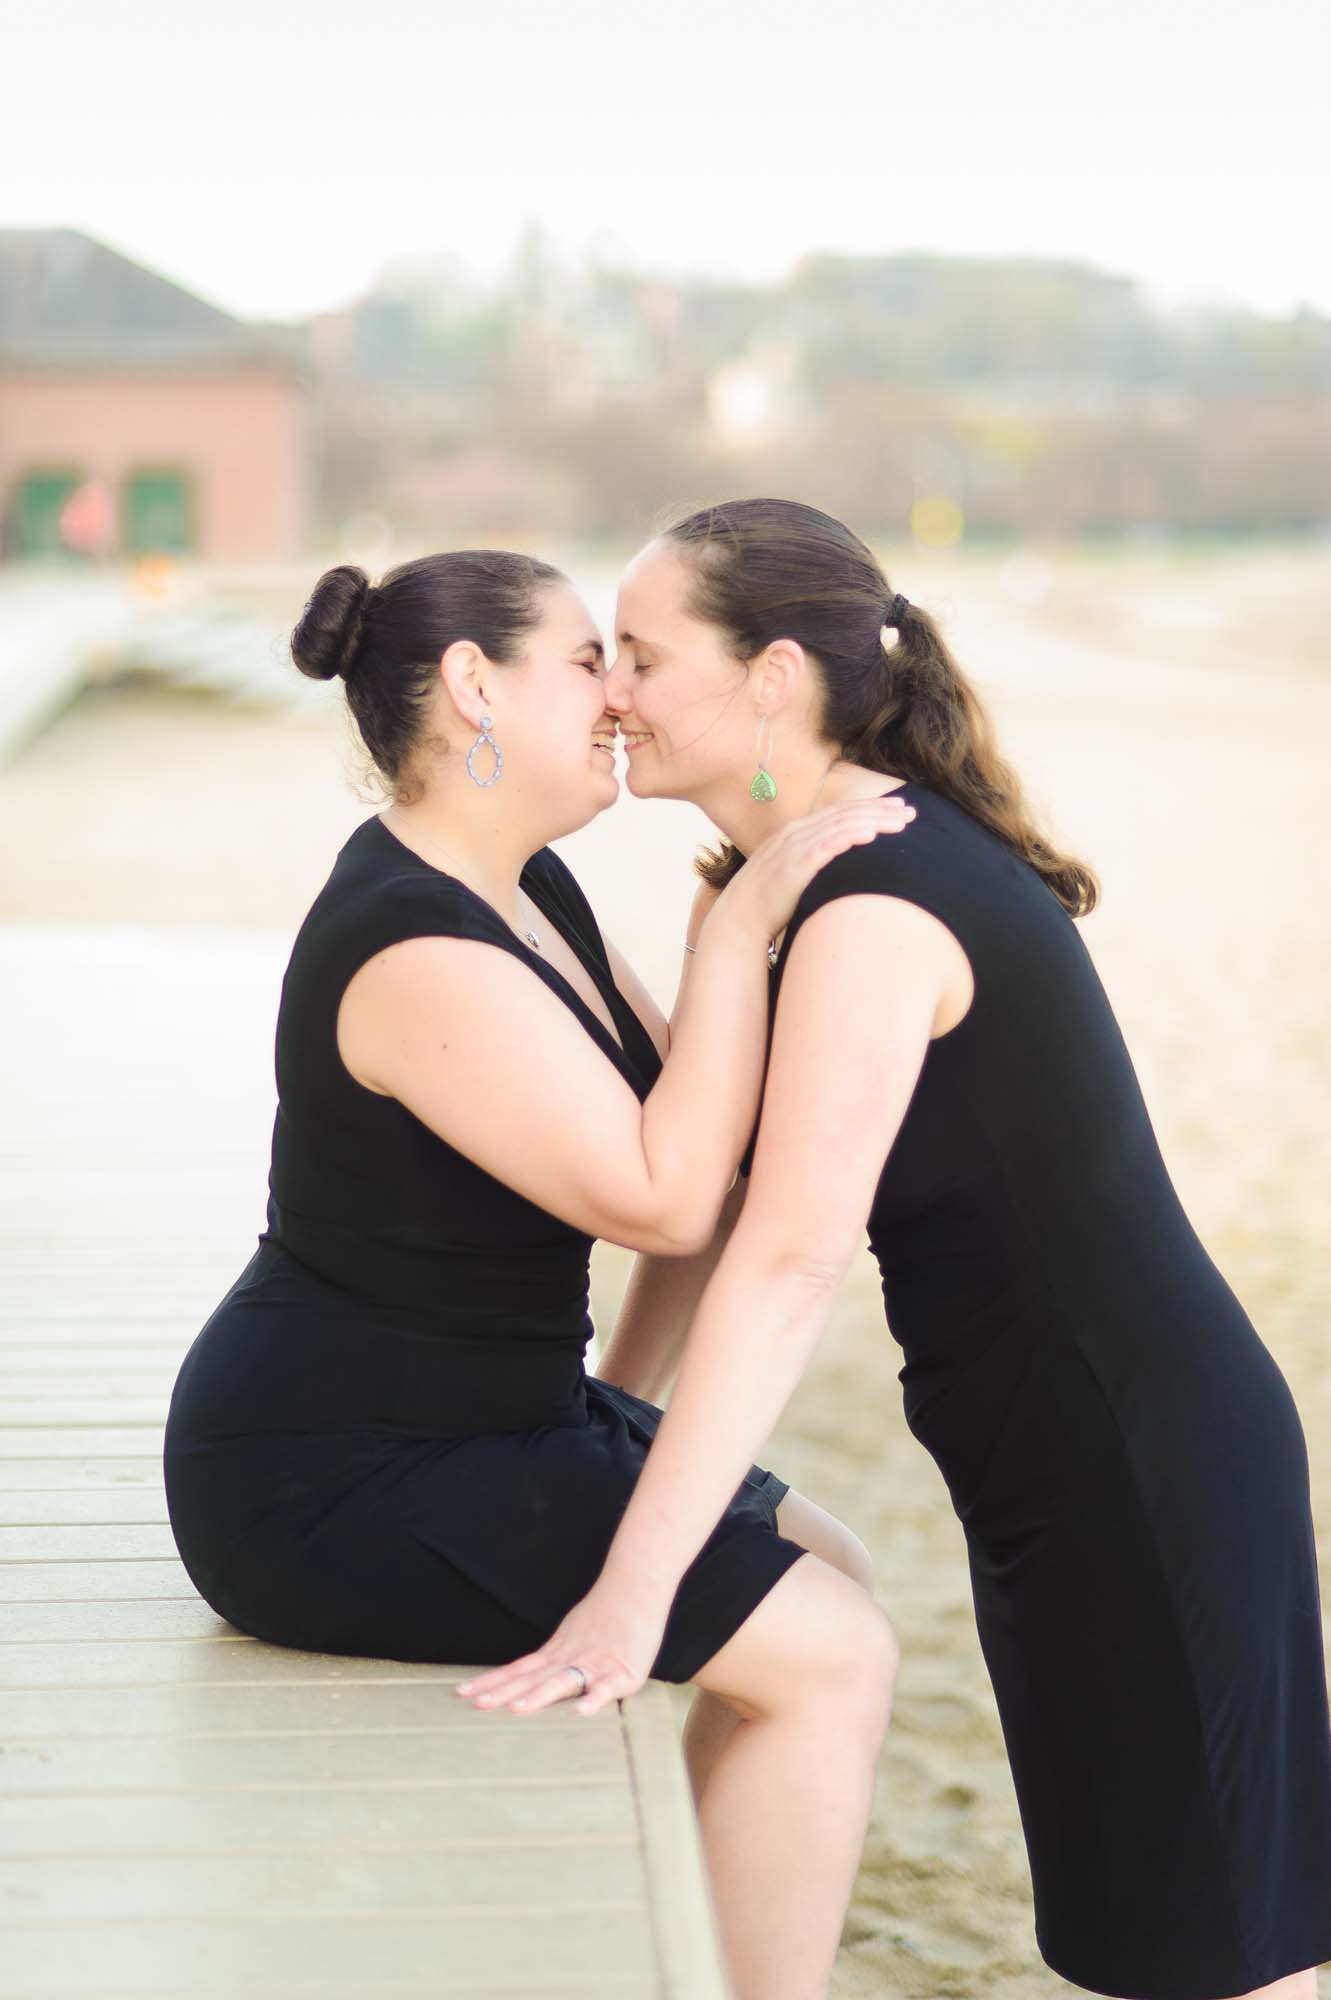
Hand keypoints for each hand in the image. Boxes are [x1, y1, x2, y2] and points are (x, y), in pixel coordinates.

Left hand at [455, 1582, 668, 1717]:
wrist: (636, 1588)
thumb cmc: (605, 1614)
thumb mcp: (571, 1634)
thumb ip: (552, 1658)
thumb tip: (529, 1675)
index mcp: (556, 1653)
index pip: (517, 1670)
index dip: (491, 1682)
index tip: (462, 1692)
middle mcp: (569, 1659)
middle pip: (531, 1678)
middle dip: (504, 1692)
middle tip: (476, 1704)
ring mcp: (595, 1666)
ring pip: (562, 1682)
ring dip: (539, 1696)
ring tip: (517, 1708)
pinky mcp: (623, 1674)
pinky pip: (606, 1689)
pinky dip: (594, 1700)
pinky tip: (579, 1711)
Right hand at [717, 794, 915, 946]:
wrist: (739, 919)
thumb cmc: (767, 902)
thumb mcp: (791, 873)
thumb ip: (812, 862)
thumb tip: (837, 866)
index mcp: (797, 832)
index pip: (840, 813)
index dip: (870, 807)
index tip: (897, 808)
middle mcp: (797, 833)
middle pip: (846, 814)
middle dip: (880, 810)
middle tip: (911, 811)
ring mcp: (796, 847)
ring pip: (843, 826)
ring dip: (874, 821)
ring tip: (901, 821)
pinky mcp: (796, 866)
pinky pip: (828, 846)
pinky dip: (850, 836)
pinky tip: (871, 834)